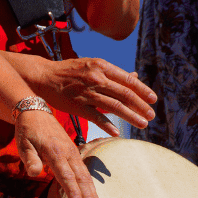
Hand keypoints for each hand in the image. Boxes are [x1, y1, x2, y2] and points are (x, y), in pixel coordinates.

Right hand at [6, 53, 155, 134]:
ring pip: (114, 106)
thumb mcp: (93, 66)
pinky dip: (107, 125)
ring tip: (142, 124)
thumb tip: (135, 77)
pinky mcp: (77, 105)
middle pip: (124, 94)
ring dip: (130, 116)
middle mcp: (96, 78)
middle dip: (141, 106)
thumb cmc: (70, 71)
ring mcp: (86, 92)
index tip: (153, 100)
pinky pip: (95, 117)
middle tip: (151, 115)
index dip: (142, 91)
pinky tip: (118, 132)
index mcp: (102, 66)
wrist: (44, 76)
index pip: (127, 80)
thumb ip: (113, 74)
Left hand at [14, 110, 99, 197]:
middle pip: (81, 178)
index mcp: (55, 152)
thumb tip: (33, 173)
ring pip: (86, 175)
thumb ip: (30, 159)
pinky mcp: (74, 153)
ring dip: (92, 193)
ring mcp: (73, 153)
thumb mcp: (23, 143)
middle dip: (89, 197)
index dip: (73, 192)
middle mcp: (68, 153)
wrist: (36, 112)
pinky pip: (84, 171)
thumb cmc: (28, 130)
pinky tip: (93, 197)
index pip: (66, 176)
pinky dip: (90, 185)